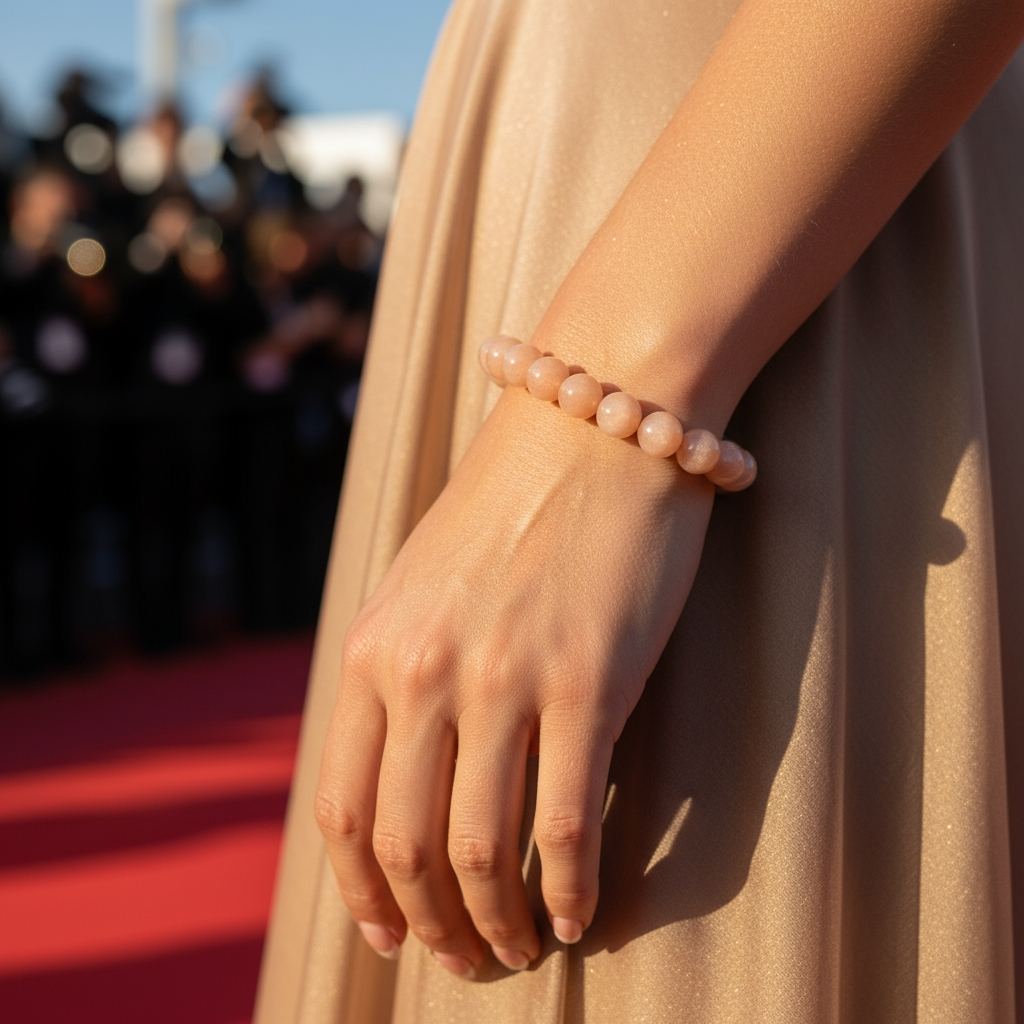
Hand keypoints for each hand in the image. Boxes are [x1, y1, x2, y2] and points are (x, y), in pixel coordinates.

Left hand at [314, 383, 713, 976]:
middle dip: (431, 924)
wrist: (594, 425)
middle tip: (462, 960)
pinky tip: (578, 916)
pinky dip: (567, 889)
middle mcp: (425, 670)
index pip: (341, 806)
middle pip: (406, 844)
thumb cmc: (513, 504)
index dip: (361, 890)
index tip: (390, 932)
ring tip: (516, 951)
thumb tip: (401, 769)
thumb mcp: (420, 581)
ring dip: (496, 925)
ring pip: (482, 849)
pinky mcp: (589, 681)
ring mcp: (505, 678)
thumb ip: (398, 669)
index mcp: (373, 647)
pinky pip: (567, 823)